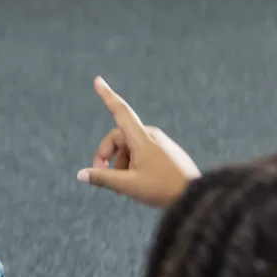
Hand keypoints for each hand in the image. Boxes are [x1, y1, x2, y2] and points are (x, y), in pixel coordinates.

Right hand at [77, 77, 198, 208]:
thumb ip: (102, 178)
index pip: (120, 112)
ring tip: (121, 189)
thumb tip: (80, 174)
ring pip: (128, 148)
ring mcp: (158, 143)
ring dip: (119, 165)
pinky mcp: (164, 152)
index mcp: (142, 139)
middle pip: (117, 138)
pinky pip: (140, 153)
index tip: (98, 80)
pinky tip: (133, 184)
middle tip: (101, 176)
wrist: (196, 196)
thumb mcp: (127, 186)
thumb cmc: (162, 189)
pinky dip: (131, 165)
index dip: (107, 96)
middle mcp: (150, 136)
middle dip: (106, 156)